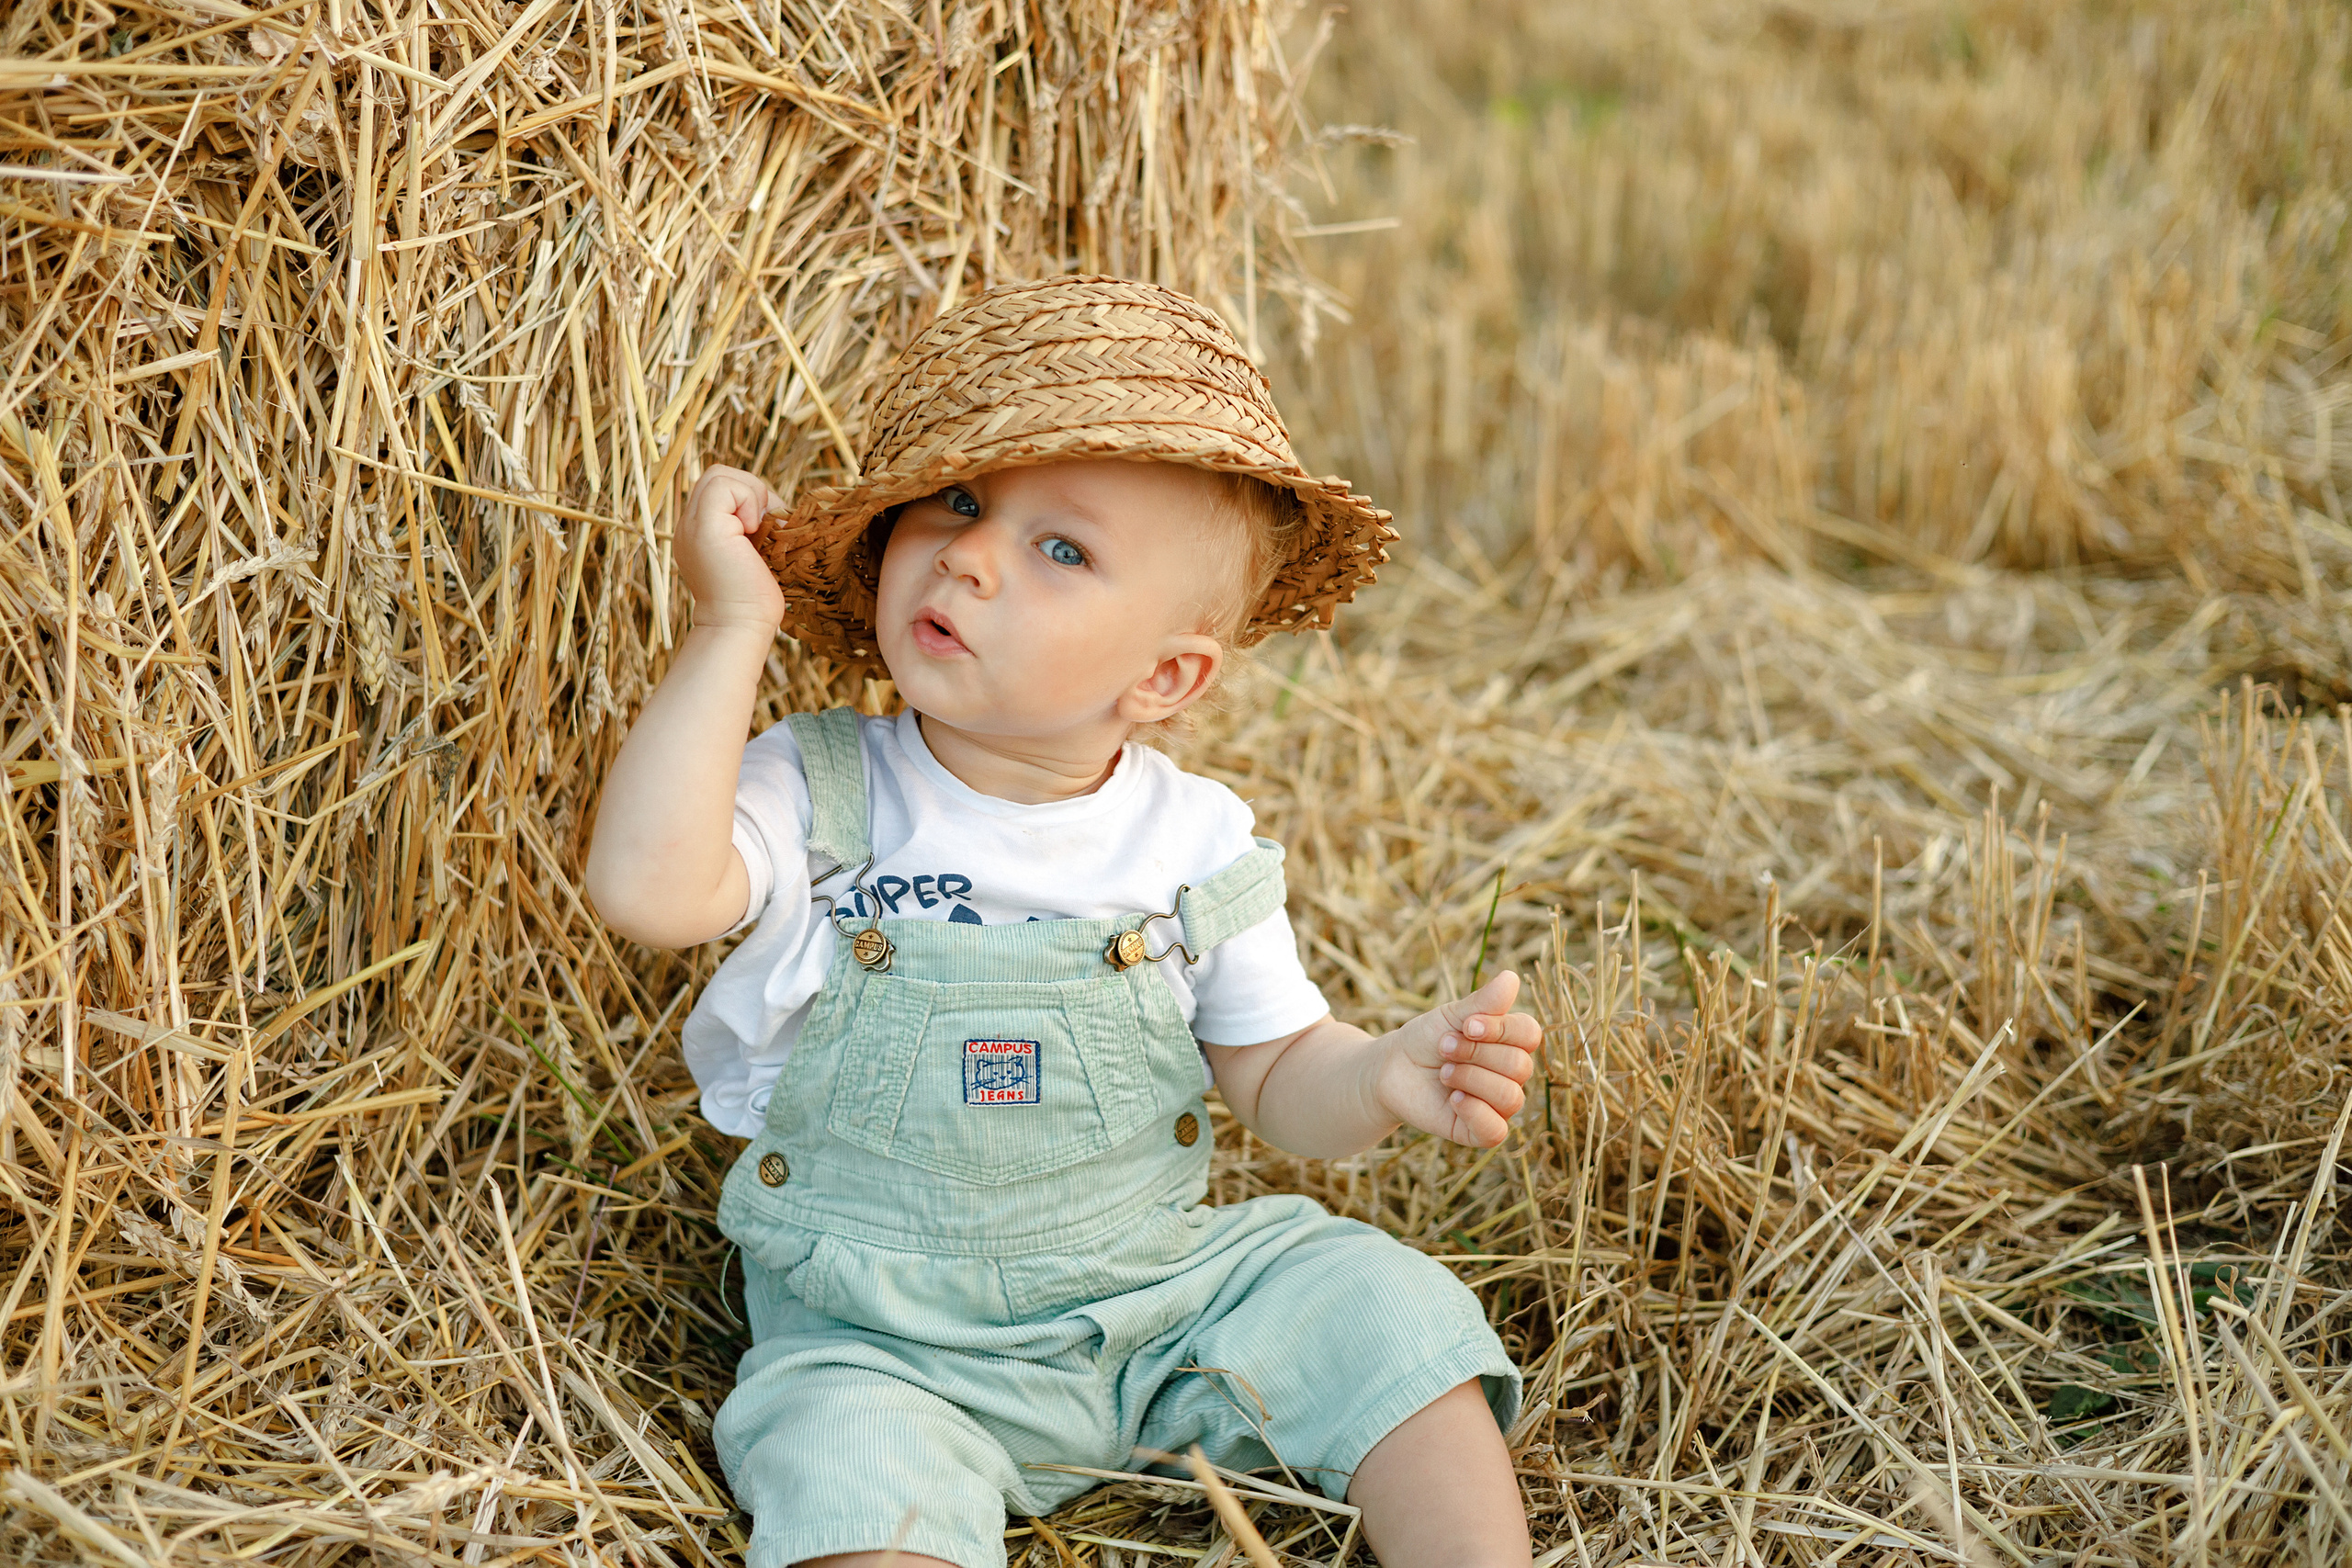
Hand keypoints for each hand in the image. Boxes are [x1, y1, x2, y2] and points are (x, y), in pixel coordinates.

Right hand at [678, 464, 786, 630]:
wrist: (741, 626)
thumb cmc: (755, 600)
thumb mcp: (755, 552)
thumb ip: (754, 526)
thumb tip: (774, 505)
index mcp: (700, 531)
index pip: (719, 488)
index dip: (747, 497)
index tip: (763, 528)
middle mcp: (689, 526)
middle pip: (716, 475)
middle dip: (749, 490)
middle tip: (763, 525)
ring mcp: (691, 525)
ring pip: (718, 474)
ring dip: (749, 494)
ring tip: (756, 529)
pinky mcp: (704, 527)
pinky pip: (722, 485)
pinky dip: (747, 499)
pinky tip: (752, 530)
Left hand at [1371, 971, 1540, 1147]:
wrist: (1390, 1070)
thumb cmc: (1425, 1040)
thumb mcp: (1451, 1015)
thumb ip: (1483, 1002)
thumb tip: (1511, 977)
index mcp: (1509, 1043)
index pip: (1530, 1034)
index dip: (1501, 1029)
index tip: (1466, 1025)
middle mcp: (1510, 1075)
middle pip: (1519, 1066)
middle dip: (1476, 1054)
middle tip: (1443, 1048)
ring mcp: (1496, 1104)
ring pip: (1510, 1097)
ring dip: (1471, 1079)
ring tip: (1443, 1072)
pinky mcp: (1479, 1131)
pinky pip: (1497, 1130)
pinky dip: (1476, 1112)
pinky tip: (1453, 1098)